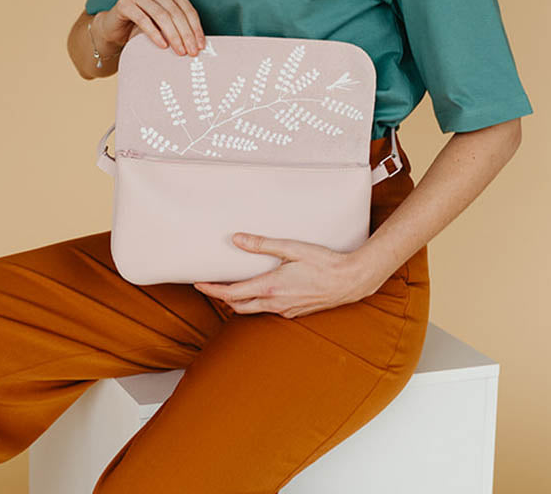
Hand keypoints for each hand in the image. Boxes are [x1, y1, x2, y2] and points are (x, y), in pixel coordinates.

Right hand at [94, 0, 205, 57]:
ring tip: (179, 51)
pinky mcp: (124, 3)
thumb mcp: (164, 26)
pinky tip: (162, 45)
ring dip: (173, 35)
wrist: (115, 29)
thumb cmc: (142, 27)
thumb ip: (178, 27)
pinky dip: (154, 33)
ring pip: (161, 15)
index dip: (195, 28)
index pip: (186, 8)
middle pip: (175, 12)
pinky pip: (143, 19)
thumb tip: (198, 43)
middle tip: (191, 51)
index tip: (200, 45)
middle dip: (186, 34)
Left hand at [193, 234, 376, 317]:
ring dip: (239, 301)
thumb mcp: (291, 248)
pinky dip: (257, 303)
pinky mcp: (296, 312)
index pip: (232, 294)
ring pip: (254, 310)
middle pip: (238, 306)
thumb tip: (236, 239)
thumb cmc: (324, 262)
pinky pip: (269, 311)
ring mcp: (286, 311)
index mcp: (270, 288)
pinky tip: (259, 291)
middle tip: (208, 285)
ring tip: (229, 287)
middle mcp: (275, 304)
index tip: (198, 283)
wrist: (352, 281)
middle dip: (221, 298)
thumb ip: (262, 244)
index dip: (212, 290)